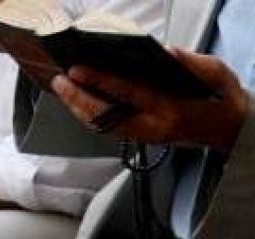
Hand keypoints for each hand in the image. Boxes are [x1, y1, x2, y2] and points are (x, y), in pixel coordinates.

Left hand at [51, 48, 248, 152]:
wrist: (227, 128)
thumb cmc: (220, 98)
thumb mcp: (216, 74)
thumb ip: (190, 63)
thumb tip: (164, 52)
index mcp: (171, 109)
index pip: (129, 94)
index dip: (100, 81)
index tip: (78, 70)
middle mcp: (153, 127)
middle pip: (106, 116)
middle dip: (78, 99)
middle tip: (60, 81)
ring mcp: (144, 136)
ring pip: (102, 126)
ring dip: (78, 108)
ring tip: (63, 89)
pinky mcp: (139, 138)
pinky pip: (107, 128)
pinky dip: (89, 114)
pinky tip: (77, 101)